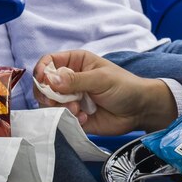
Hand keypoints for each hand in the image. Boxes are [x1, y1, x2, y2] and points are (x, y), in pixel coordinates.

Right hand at [33, 50, 176, 133]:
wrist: (139, 111)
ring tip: (78, 110)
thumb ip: (75, 80)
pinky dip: (70, 119)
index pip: (49, 62)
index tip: (41, 81)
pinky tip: (86, 119)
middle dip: (48, 94)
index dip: (41, 70)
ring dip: (61, 108)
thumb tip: (49, 80)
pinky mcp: (74, 115)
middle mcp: (70, 79)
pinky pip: (61, 118)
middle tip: (58, 101)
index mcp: (76, 62)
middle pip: (44, 84)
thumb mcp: (101, 79)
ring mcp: (71, 98)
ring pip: (50, 103)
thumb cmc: (124, 87)